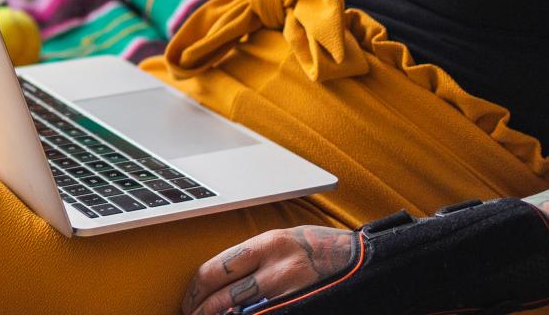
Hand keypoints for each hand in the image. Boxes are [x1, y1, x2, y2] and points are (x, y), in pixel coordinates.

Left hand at [182, 225, 357, 314]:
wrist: (359, 260)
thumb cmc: (319, 248)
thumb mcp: (283, 240)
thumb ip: (253, 256)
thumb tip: (220, 277)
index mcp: (268, 244)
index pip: (216, 268)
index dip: (196, 289)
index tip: (189, 300)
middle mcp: (277, 267)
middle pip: (224, 294)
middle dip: (202, 309)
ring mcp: (290, 291)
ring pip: (241, 311)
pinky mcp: (298, 305)